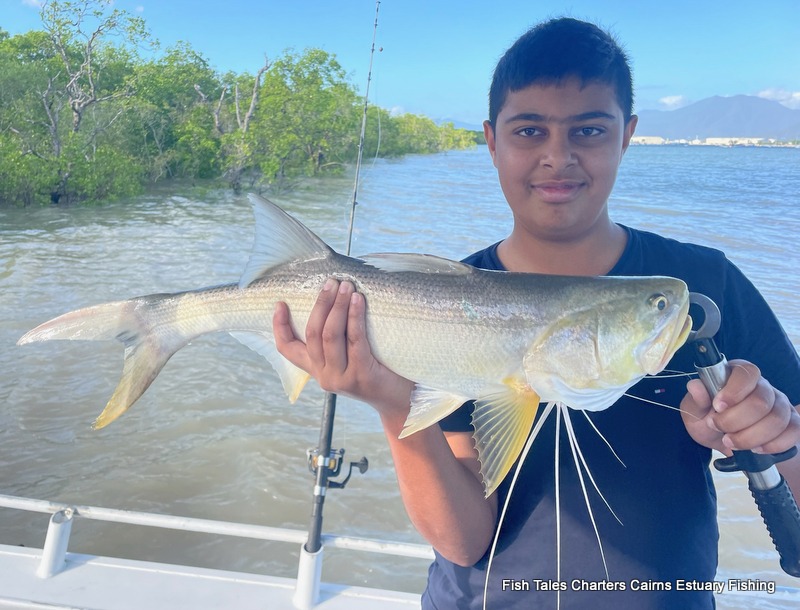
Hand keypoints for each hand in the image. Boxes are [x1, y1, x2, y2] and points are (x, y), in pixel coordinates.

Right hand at [273, 279, 413, 419]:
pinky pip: (355, 340)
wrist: (400, 401)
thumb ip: (338, 340)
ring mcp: (341, 378)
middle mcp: (324, 376)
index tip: (280, 303)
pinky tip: (358, 300)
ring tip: (345, 286)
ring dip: (337, 306)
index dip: (279, 326)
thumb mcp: (349, 358)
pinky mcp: (361, 375)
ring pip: (330, 335)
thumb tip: (335, 297)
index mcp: (317, 370)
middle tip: (330, 282)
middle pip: (313, 333)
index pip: (287, 349)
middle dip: (320, 304)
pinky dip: (354, 317)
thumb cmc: (377, 371)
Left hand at [681, 359, 799, 454]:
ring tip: (730, 441)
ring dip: (750, 437)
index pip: (746, 373)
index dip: (733, 391)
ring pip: (777, 419)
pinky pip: (793, 432)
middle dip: (736, 421)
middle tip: (718, 427)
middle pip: (761, 401)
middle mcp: (763, 386)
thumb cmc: (707, 418)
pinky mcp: (791, 423)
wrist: (721, 439)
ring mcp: (780, 404)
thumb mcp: (693, 410)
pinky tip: (755, 449)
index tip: (717, 407)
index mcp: (738, 374)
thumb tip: (696, 386)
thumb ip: (695, 398)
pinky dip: (773, 445)